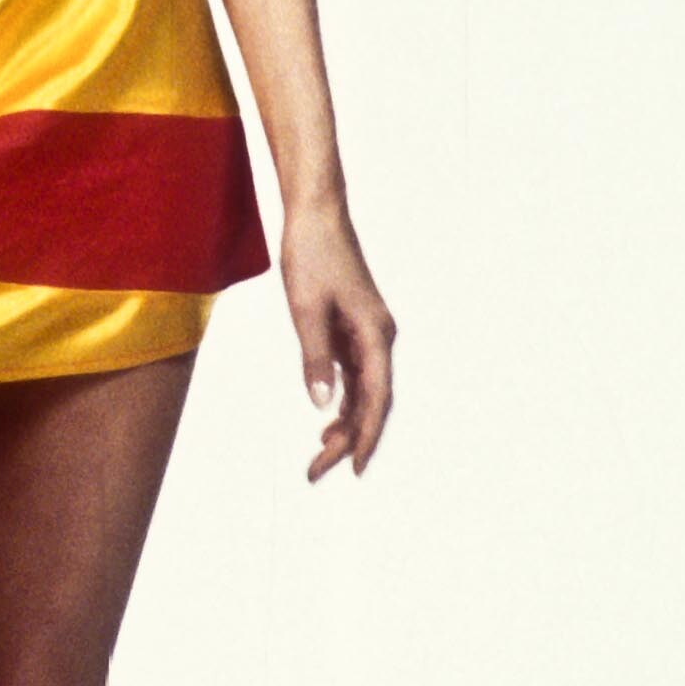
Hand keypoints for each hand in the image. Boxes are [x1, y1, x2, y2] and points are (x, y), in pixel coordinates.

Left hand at [282, 197, 395, 480]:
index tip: (352, 467)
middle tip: (317, 471)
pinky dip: (342, 400)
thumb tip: (322, 405)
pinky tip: (327, 419)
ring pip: (363, 391)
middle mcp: (378, 337)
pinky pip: (354, 375)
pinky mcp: (353, 328)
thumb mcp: (306, 310)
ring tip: (320, 455)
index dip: (366, 437)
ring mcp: (367, 333)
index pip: (377, 399)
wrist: (315, 215)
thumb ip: (315, 358)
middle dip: (348, 439)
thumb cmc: (311, 256)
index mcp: (375, 335)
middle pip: (371, 401)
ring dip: (345, 423)